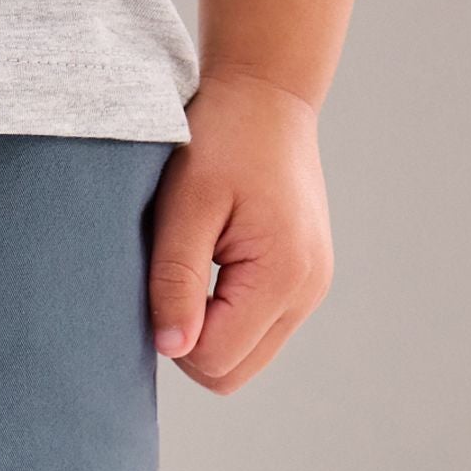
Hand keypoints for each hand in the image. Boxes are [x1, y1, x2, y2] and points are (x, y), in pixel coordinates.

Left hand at [148, 67, 333, 392]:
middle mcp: (308, 291)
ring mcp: (311, 290)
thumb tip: (172, 348)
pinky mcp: (304, 283)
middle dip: (189, 344)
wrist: (268, 95)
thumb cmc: (221, 139)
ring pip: (243, 360)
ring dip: (208, 331)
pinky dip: (225, 317)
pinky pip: (255, 332)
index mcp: (283, 274)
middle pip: (230, 374)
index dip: (172, 335)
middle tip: (170, 282)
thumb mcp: (185, 206)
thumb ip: (176, 280)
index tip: (159, 280)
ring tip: (194, 269)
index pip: (213, 360)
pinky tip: (212, 270)